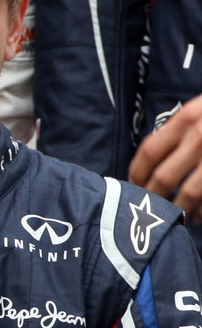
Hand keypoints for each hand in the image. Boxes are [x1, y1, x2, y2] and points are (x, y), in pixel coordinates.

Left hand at [130, 94, 201, 218]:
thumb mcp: (199, 110)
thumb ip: (177, 131)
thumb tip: (149, 162)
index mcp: (186, 119)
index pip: (149, 152)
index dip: (136, 174)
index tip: (132, 187)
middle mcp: (200, 136)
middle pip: (164, 178)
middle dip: (152, 199)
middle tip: (148, 209)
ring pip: (190, 193)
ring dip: (179, 210)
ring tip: (176, 217)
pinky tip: (199, 217)